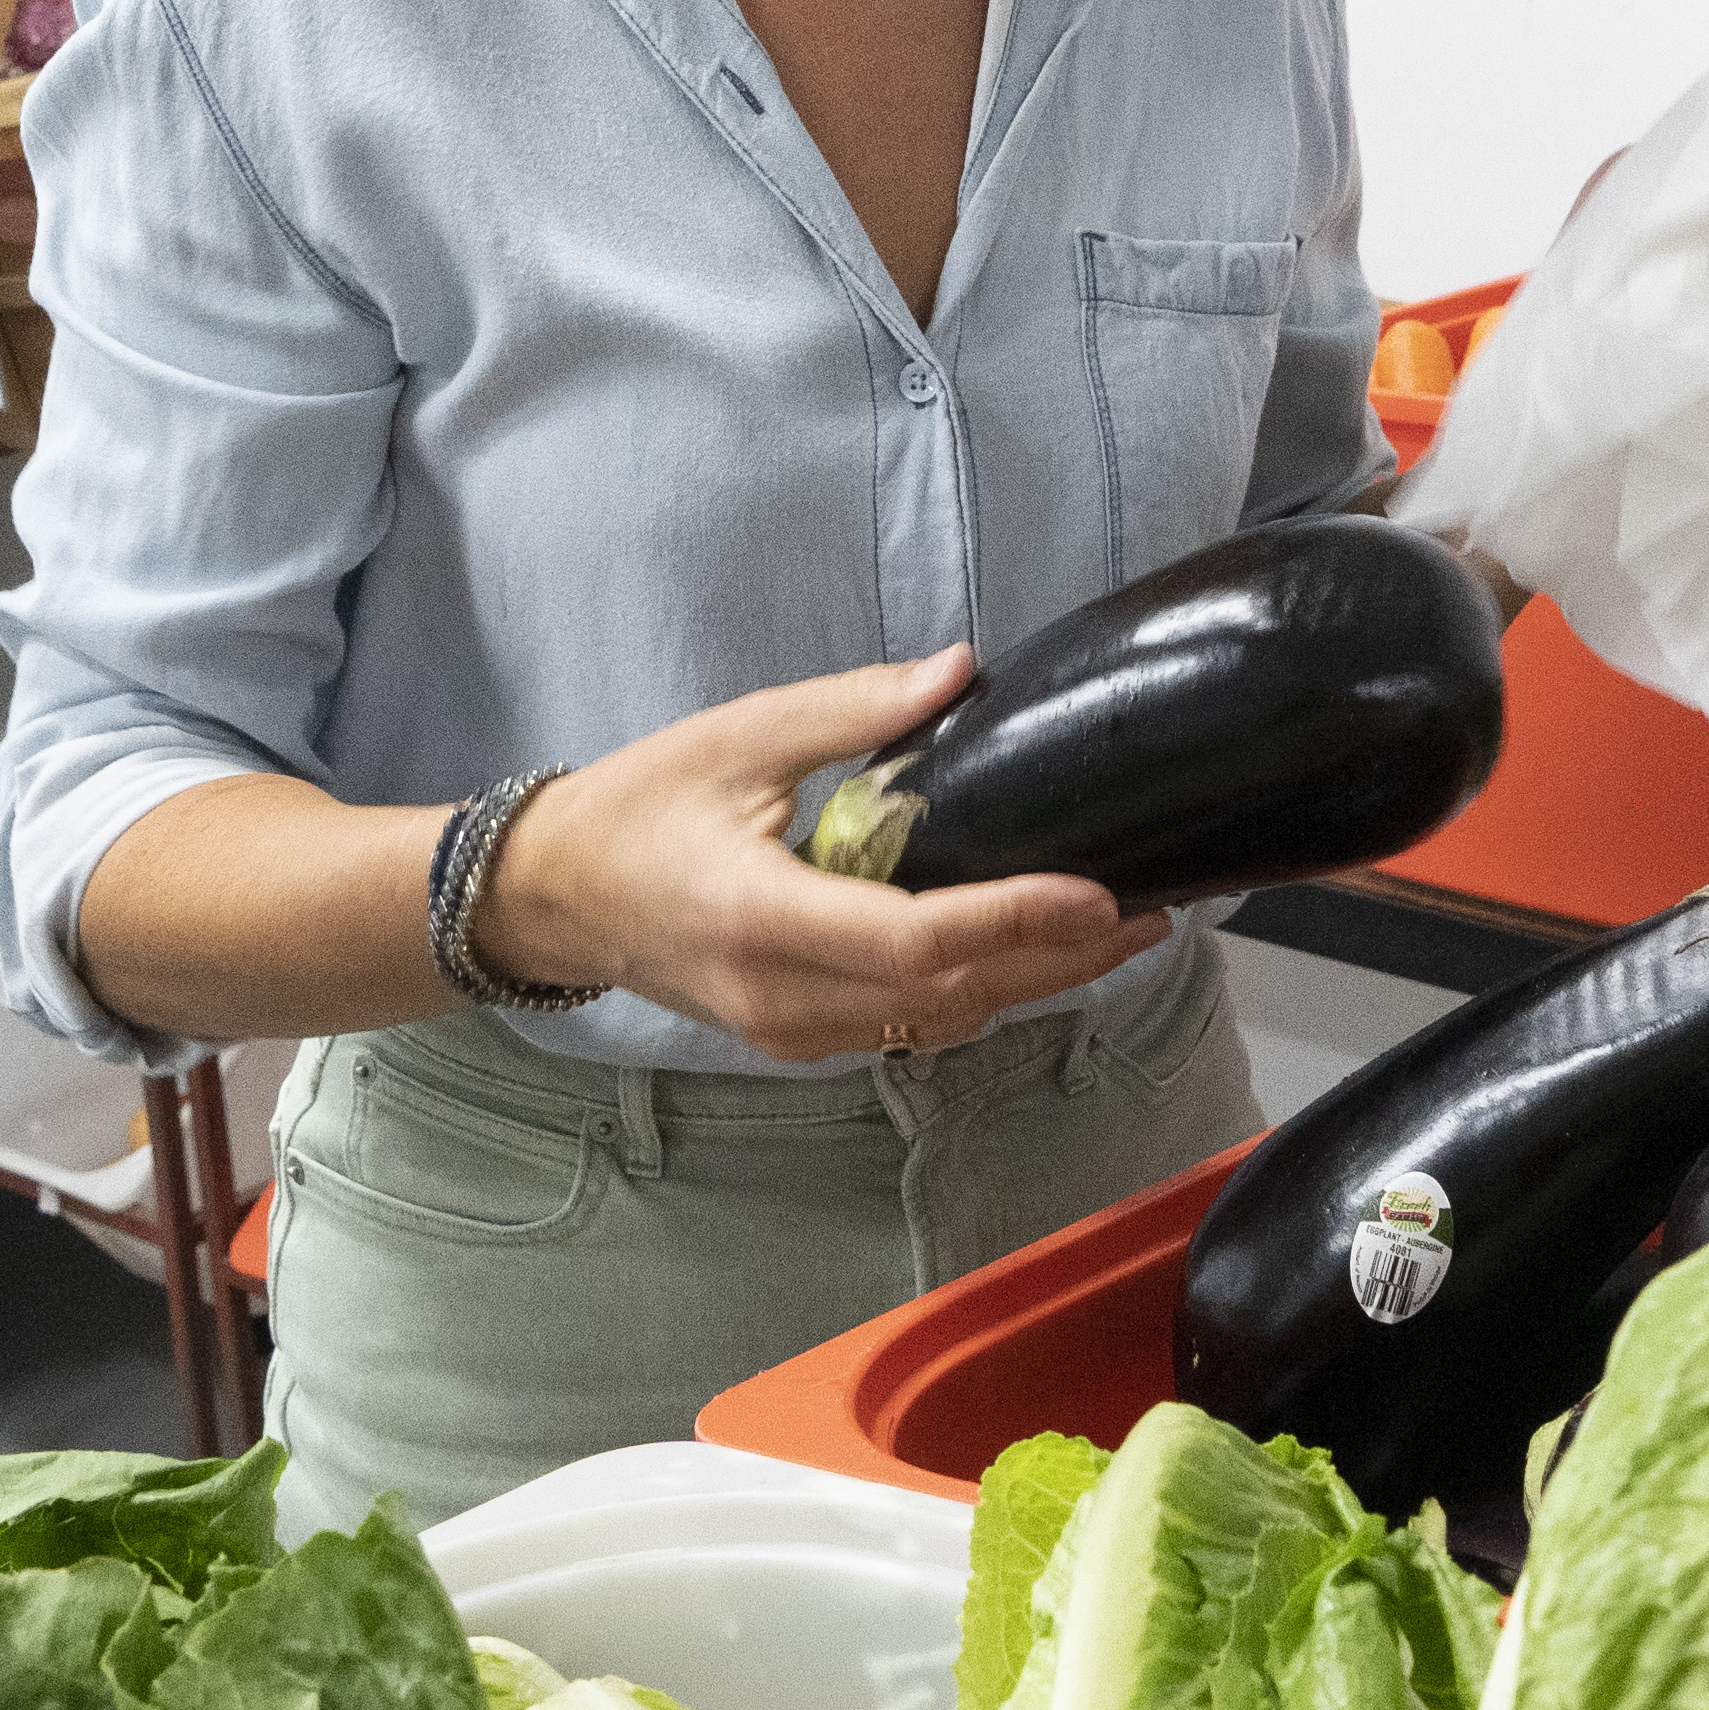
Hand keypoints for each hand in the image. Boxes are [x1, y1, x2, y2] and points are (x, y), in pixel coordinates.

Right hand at [472, 647, 1164, 1061]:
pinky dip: (981, 994)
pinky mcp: (799, 1039)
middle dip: (1057, 960)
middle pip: (948, 994)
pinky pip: (910, 1029)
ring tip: (1119, 934)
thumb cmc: (642, 805)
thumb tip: (962, 669)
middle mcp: (779, 993)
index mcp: (758, 913)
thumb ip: (855, 709)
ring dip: (1033, 983)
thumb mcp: (741, 735)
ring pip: (938, 1023)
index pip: (911, 939)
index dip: (1012, 922)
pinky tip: (1036, 954)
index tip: (1099, 895)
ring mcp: (790, 1031)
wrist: (557, 897)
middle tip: (1151, 912)